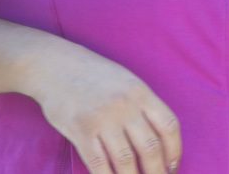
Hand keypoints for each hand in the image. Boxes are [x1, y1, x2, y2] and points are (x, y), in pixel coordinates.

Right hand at [24, 47, 182, 173]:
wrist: (53, 65)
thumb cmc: (92, 76)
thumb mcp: (125, 81)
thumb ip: (142, 107)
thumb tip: (160, 142)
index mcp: (140, 92)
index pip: (168, 127)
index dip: (175, 151)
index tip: (172, 166)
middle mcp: (125, 105)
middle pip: (150, 148)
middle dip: (157, 173)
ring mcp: (102, 118)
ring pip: (126, 161)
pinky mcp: (81, 130)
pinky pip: (99, 164)